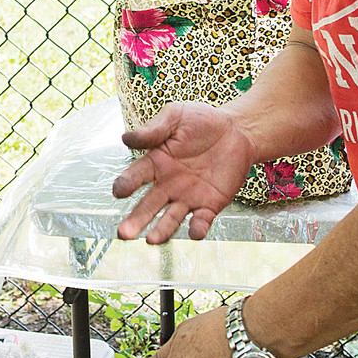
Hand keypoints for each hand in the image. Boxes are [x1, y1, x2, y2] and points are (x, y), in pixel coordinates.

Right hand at [112, 103, 257, 243]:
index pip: (136, 176)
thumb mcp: (176, 116)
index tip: (119, 191)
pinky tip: (194, 231)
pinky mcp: (209, 205)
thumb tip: (125, 139)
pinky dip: (197, 228)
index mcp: (155, 163)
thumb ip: (153, 130)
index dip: (126, 184)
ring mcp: (188, 197)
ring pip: (171, 218)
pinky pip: (201, 220)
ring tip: (152, 240)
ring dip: (161, 230)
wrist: (238, 131)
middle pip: (148, 205)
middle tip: (123, 234)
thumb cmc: (202, 121)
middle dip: (136, 219)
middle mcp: (167, 184)